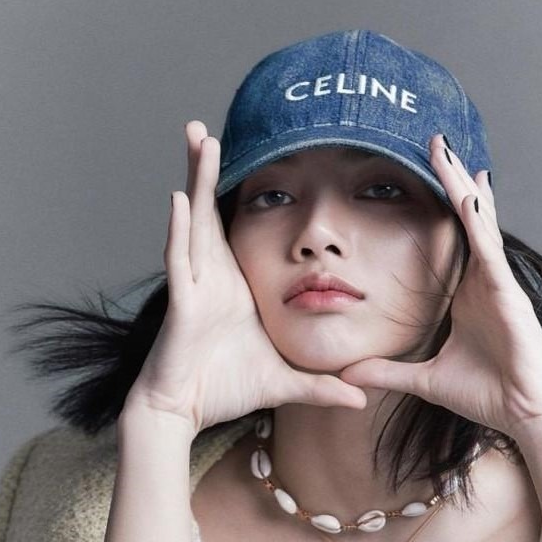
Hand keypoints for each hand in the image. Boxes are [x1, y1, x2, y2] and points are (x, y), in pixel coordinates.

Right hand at [127, 120, 366, 436]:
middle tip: (205, 126)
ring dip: (194, 180)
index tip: (247, 153)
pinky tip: (179, 198)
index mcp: (235, 281)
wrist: (185, 415)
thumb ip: (322, 384)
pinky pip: (181, 261)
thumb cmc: (226, 388)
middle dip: (207, 167)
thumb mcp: (286, 379)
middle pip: (210, 209)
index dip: (238, 189)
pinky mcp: (183, 304)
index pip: (236, 224)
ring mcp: (196, 285)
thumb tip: (363, 396)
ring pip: (194, 222)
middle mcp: (213, 274)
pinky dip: (179, 230)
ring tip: (198, 138)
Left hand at [339, 134, 541, 442]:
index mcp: (466, 293)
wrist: (526, 417)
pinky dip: (479, 223)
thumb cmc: (487, 395)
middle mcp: (483, 280)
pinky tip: (468, 196)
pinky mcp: (509, 295)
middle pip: (465, 219)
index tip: (424, 171)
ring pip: (478, 224)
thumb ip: (388, 371)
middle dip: (449, 179)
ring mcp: (498, 284)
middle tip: (434, 142)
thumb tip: (349, 374)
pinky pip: (490, 252)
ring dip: (462, 187)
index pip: (449, 237)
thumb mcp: (426, 379)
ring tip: (449, 152)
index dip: (439, 203)